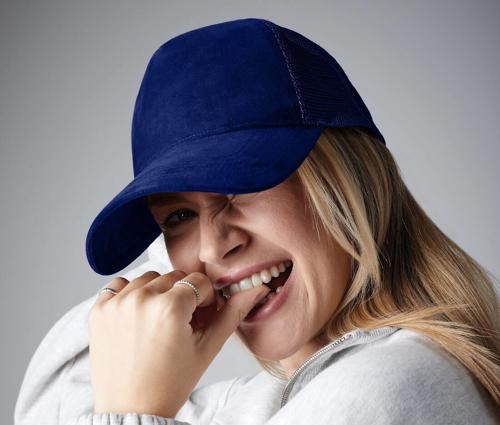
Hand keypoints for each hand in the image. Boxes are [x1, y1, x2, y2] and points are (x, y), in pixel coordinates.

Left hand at [88, 270, 269, 416]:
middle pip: (174, 277)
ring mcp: (117, 303)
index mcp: (170, 308)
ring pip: (148, 278)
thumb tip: (255, 289)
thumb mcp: (207, 348)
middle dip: (183, 295)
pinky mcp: (99, 310)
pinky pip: (119, 285)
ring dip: (158, 293)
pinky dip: (130, 294)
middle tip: (182, 323)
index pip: (198, 281)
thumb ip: (232, 313)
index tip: (200, 317)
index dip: (205, 299)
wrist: (132, 410)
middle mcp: (141, 299)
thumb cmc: (171, 383)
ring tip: (159, 321)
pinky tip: (138, 316)